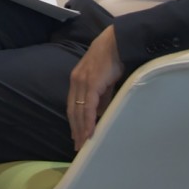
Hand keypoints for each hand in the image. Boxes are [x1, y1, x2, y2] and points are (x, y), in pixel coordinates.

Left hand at [65, 28, 127, 148]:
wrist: (116, 43)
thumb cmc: (112, 59)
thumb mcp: (104, 80)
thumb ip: (101, 96)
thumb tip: (99, 112)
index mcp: (77, 80)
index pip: (73, 105)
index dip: (74, 121)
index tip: (76, 134)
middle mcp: (76, 82)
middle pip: (72, 111)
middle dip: (75, 129)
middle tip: (77, 145)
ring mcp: (82, 83)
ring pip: (78, 112)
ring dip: (80, 129)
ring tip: (82, 144)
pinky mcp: (91, 85)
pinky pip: (87, 108)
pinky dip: (88, 122)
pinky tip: (89, 133)